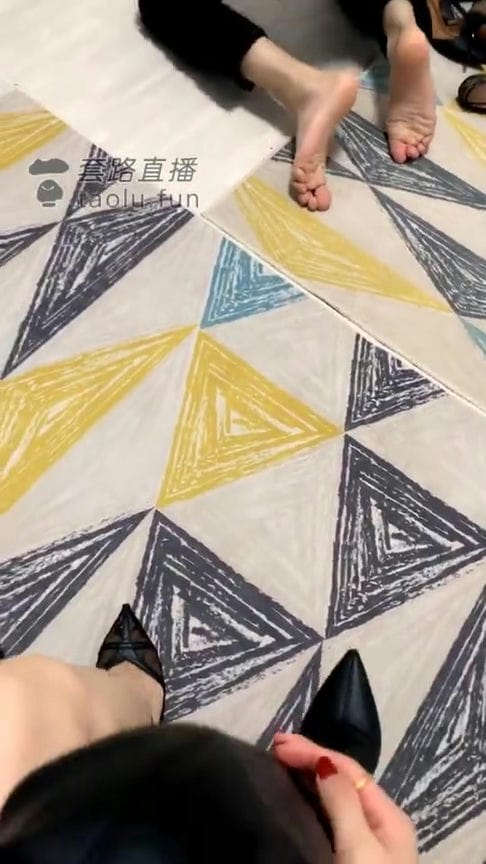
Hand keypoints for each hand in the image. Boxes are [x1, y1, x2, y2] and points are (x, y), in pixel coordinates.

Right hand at [272, 733, 418, 863]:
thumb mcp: (358, 847)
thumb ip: (342, 803)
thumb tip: (324, 761)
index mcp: (388, 817)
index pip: (349, 770)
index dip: (313, 751)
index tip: (277, 744)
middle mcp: (380, 826)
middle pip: (343, 781)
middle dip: (309, 759)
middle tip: (274, 746)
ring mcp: (368, 846)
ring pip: (335, 800)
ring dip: (308, 778)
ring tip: (280, 764)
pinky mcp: (351, 863)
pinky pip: (330, 820)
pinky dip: (310, 802)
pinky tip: (295, 799)